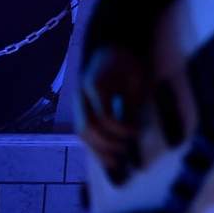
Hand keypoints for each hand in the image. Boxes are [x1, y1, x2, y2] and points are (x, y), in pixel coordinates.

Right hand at [75, 46, 150, 175]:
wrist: (110, 48)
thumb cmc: (127, 62)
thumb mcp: (135, 78)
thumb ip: (132, 103)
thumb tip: (132, 131)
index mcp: (96, 85)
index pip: (103, 116)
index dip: (119, 129)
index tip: (135, 133)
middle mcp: (81, 96)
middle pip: (87, 128)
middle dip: (106, 144)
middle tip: (125, 154)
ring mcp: (78, 103)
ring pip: (81, 132)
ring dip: (97, 150)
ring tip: (115, 164)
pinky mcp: (81, 108)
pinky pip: (83, 130)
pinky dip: (94, 144)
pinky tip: (106, 156)